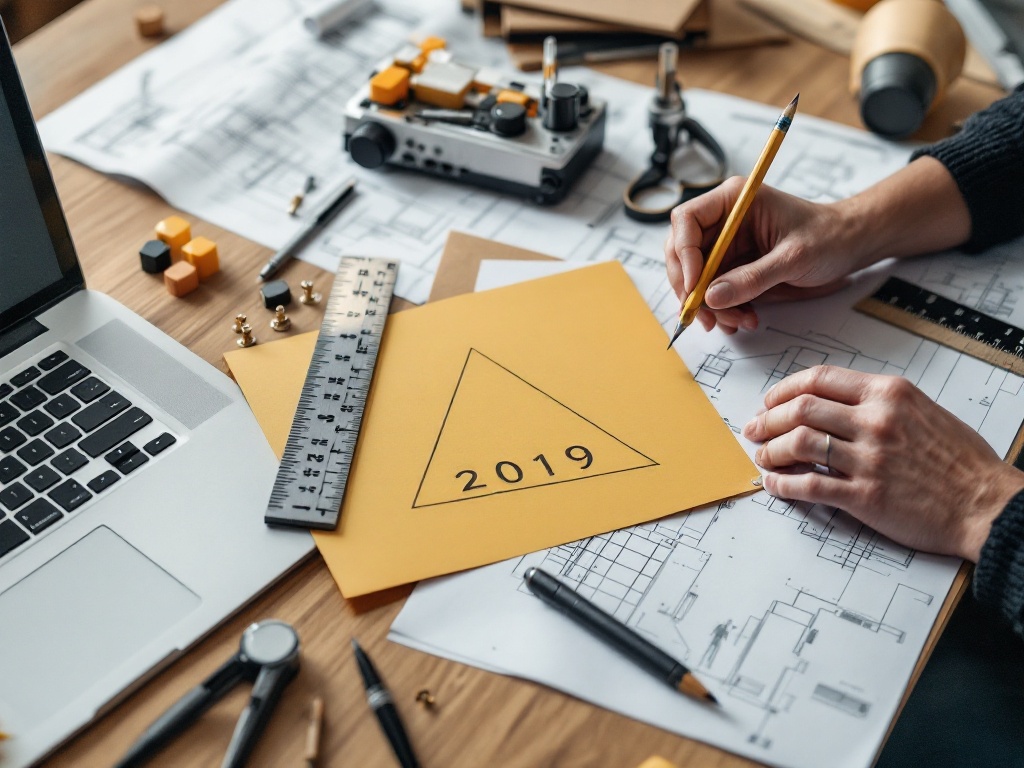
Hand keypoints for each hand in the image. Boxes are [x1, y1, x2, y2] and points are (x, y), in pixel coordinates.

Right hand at [664, 178, 866, 333]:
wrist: (849, 246)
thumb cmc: (828, 236)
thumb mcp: (793, 257)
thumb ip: (752, 278)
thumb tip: (712, 297)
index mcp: (734, 200)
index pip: (687, 220)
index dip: (683, 254)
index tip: (695, 286)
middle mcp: (723, 220)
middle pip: (682, 252)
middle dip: (690, 287)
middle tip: (703, 315)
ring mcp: (726, 245)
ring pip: (695, 278)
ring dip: (708, 305)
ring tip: (736, 321)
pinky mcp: (733, 266)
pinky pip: (713, 291)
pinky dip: (722, 310)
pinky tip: (744, 318)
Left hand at [742, 365, 1023, 561]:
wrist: (988, 504)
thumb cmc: (960, 461)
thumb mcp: (922, 410)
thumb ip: (876, 403)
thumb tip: (829, 404)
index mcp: (888, 393)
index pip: (819, 379)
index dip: (784, 390)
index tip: (770, 401)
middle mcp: (876, 420)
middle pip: (800, 409)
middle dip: (767, 419)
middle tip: (754, 429)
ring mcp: (870, 458)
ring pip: (798, 443)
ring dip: (770, 450)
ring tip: (762, 456)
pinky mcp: (866, 495)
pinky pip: (808, 485)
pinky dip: (783, 484)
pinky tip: (775, 484)